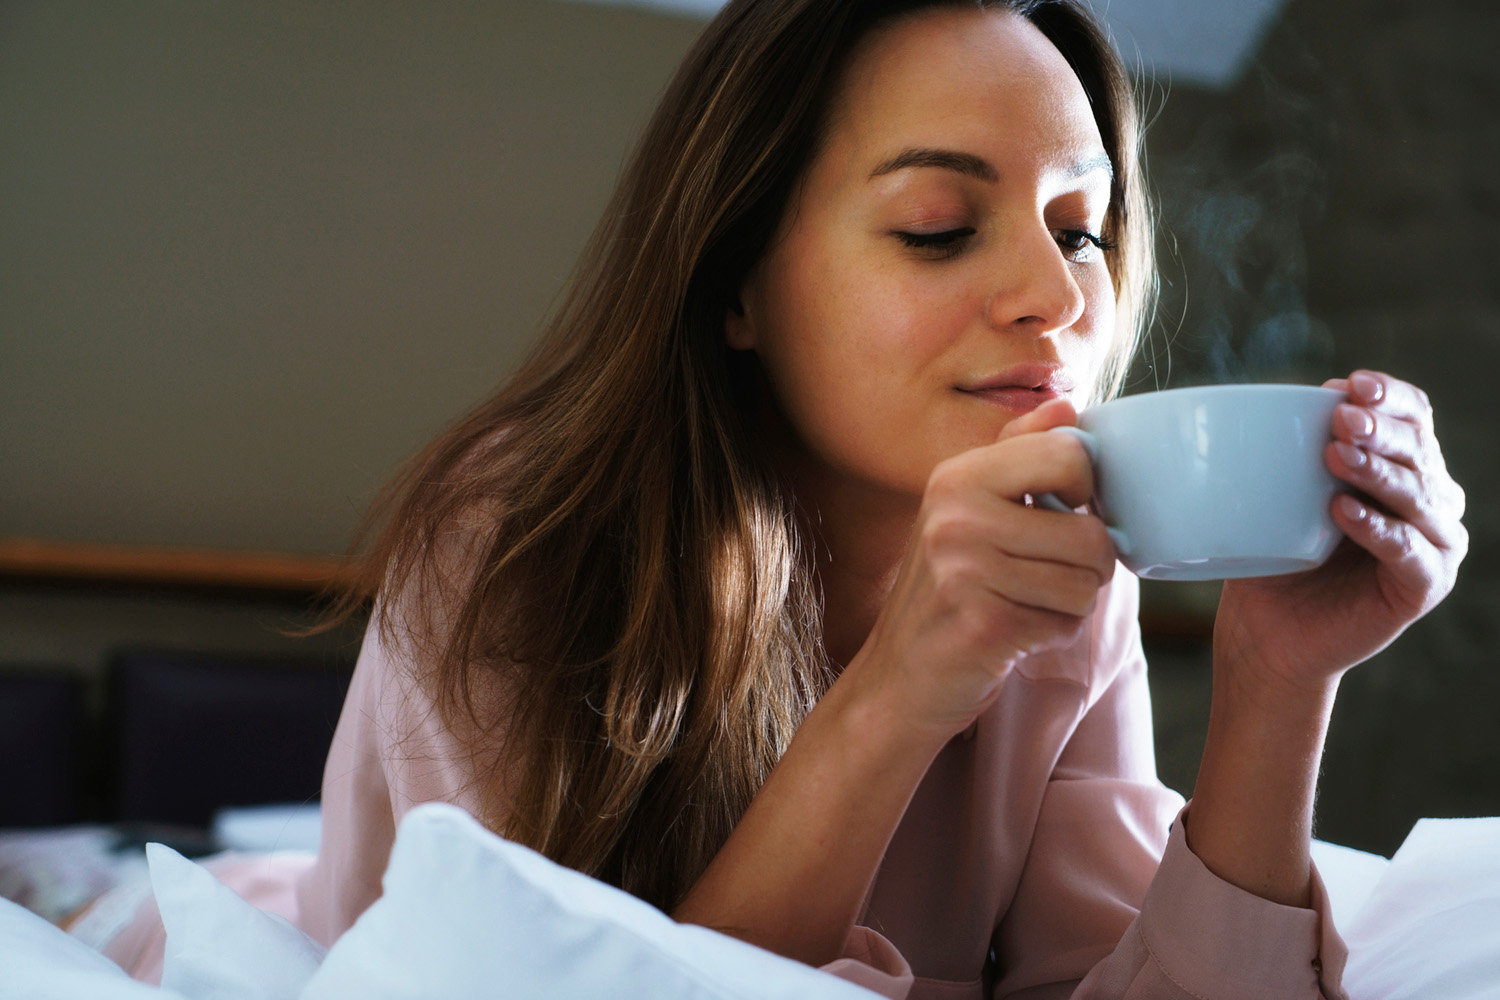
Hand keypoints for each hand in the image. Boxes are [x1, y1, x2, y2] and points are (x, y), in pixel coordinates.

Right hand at [845, 398, 1117, 743]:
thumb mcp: (970, 508)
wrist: (898, 677)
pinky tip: (1012, 634)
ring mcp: (965, 570)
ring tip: (1022, 604)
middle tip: (1043, 575)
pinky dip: (1051, 635)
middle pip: (1092, 531)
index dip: (1088, 491)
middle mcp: (956, 515)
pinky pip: (1066, 623)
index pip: (1071, 454)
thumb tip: (1069, 403)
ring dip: (1069, 604)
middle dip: (1086, 564)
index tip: (1062, 515)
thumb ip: (1020, 452)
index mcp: (957, 475)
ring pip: (1087, 582)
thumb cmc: (946, 591)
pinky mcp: (983, 624)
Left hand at [1214, 370, 1467, 693]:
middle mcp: (1432, 500)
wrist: (1267, 630)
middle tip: (1343, 419)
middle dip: (1382, 430)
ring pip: (1419, 496)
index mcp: (1405, 466)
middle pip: (1420, 451)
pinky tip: (1343, 512)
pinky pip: (1408, 551)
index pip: (1414, 416)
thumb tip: (1287, 399)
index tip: (1350, 385)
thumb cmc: (1275, 553)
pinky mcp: (1424, 587)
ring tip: (1335, 457)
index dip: (1391, 396)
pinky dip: (1378, 529)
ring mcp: (1435, 544)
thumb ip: (1294, 449)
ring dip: (1378, 473)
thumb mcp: (1281, 493)